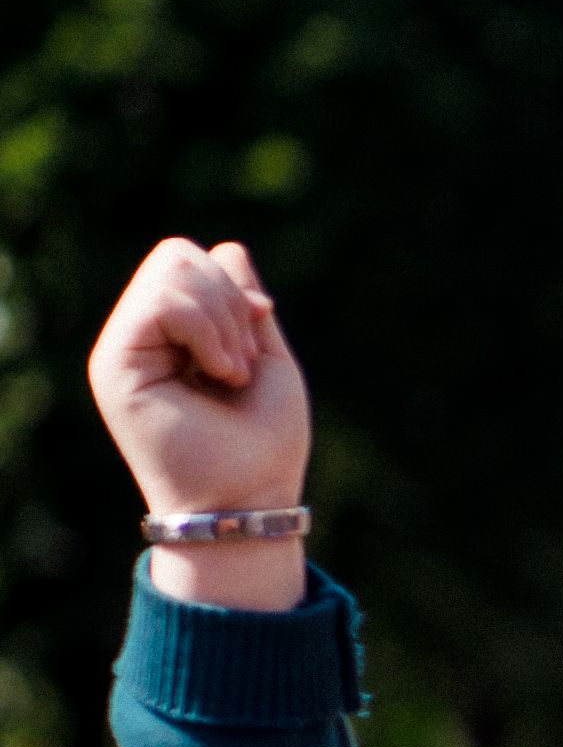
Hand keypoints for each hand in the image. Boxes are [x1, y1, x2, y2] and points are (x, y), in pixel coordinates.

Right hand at [94, 239, 313, 610]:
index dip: (233, 287)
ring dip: (222, 320)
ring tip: (230, 374)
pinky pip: (160, 302)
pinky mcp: (114, 365)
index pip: (189, 259)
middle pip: (175, 254)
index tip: (256, 341)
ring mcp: (122, 349)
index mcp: (171, 333)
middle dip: (227, 299)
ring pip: (168, 270)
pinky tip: (219, 372)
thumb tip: (229, 247)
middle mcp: (139, 337)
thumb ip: (244, 304)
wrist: (249, 499)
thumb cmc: (264, 441)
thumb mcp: (266, 356)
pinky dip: (205, 328)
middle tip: (240, 364)